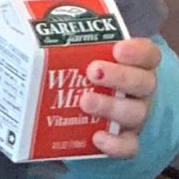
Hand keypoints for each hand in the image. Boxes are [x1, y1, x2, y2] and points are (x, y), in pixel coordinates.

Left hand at [81, 35, 160, 156]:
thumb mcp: (88, 57)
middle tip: (93, 71)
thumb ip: (73, 45)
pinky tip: (97, 138)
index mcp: (138, 66)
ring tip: (85, 101)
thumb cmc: (93, 78)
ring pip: (135, 112)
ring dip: (111, 106)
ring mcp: (137, 116)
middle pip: (143, 82)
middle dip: (119, 76)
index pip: (148, 55)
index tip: (118, 49)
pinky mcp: (128, 140)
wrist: (103, 116)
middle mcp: (142, 91)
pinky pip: (129, 146)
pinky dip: (115, 144)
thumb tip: (30, 31)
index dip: (137, 51)